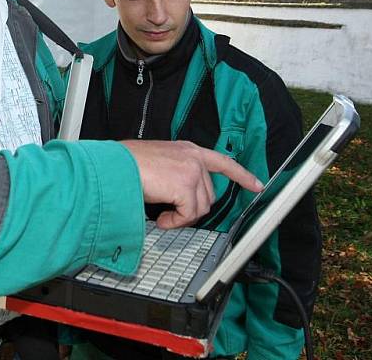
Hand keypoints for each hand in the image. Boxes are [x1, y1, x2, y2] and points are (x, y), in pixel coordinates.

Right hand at [122, 140, 262, 228]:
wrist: (115, 166)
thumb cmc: (127, 165)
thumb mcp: (159, 162)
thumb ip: (175, 173)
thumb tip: (179, 196)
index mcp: (187, 149)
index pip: (223, 161)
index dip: (242, 175)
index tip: (256, 185)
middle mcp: (193, 157)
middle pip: (210, 194)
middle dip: (192, 208)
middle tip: (171, 212)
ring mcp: (191, 171)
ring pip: (201, 207)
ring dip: (182, 216)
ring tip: (163, 214)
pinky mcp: (185, 186)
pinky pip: (189, 215)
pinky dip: (175, 221)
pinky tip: (161, 218)